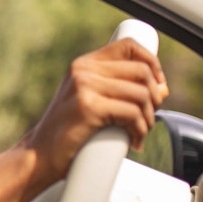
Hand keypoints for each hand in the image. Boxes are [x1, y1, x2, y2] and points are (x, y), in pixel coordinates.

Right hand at [22, 38, 167, 188]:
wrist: (40, 155)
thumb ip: (120, 91)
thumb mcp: (91, 102)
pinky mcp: (88, 107)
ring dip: (148, 119)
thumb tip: (162, 89)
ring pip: (141, 94)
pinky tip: (133, 141)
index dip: (152, 62)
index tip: (157, 85)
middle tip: (147, 118)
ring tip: (139, 133)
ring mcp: (84, 86)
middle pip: (142, 71)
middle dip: (154, 97)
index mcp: (83, 64)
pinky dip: (139, 130)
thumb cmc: (68, 133)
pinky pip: (132, 113)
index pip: (128, 46)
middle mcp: (83, 70)